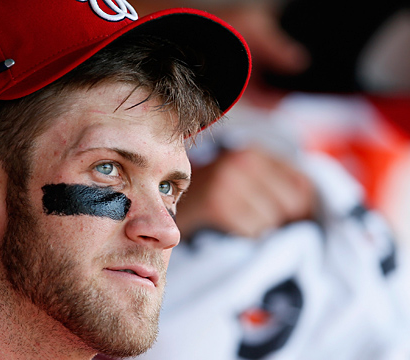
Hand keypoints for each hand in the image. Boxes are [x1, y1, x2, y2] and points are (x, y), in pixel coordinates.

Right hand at [176, 148, 315, 238]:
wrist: (157, 202)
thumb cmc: (208, 197)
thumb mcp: (241, 179)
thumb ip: (275, 185)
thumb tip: (312, 212)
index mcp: (253, 153)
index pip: (304, 186)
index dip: (301, 209)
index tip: (288, 220)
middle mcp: (242, 162)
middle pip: (291, 206)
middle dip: (281, 222)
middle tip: (259, 225)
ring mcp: (228, 182)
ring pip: (271, 222)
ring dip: (259, 232)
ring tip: (239, 226)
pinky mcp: (217, 204)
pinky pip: (251, 232)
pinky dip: (242, 238)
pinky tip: (227, 231)